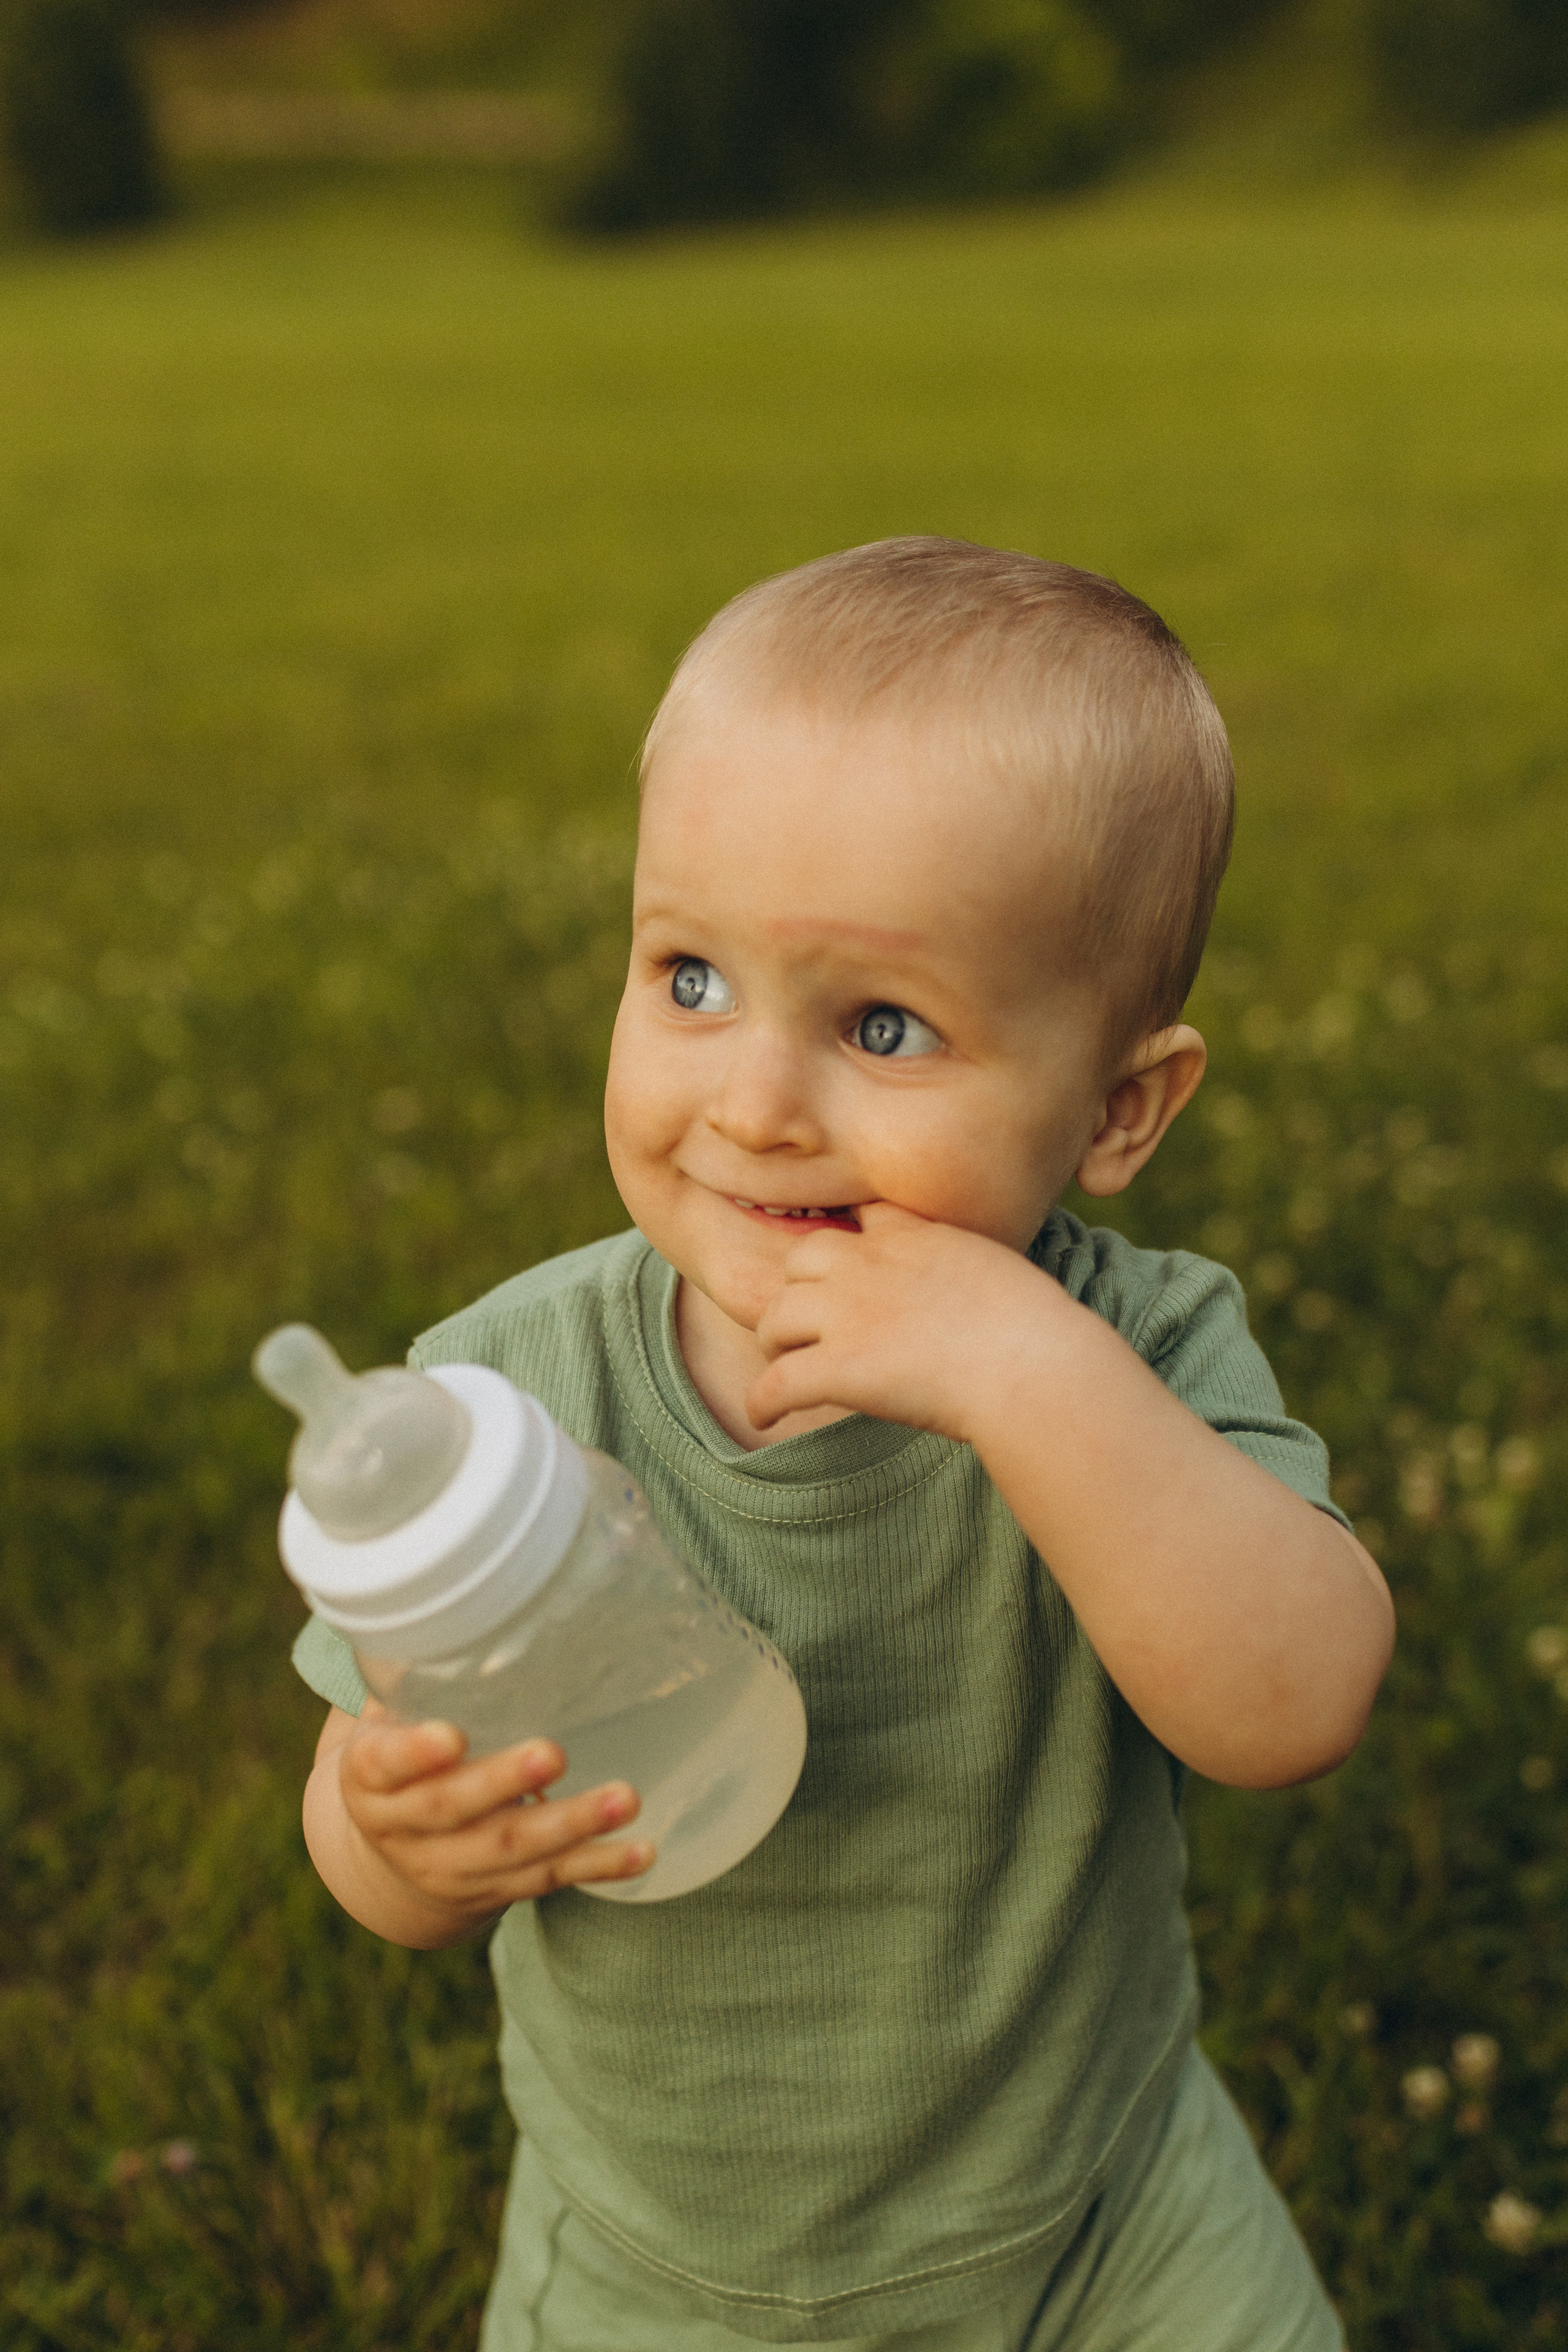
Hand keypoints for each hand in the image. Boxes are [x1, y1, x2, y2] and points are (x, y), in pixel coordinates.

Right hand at [332, 1704, 654, 1930]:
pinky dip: (598, 1867)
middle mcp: (403, 1830)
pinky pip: (548, 1881)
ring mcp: (448, 1869)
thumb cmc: (402, 1756)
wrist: (387, 1855)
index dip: (416, 1755)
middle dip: (505, 1783)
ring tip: (625, 1799)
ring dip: (571, 1826)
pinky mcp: (493, 1892)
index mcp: (370, 1778)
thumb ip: (425, 1672)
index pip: (383, 1767)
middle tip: (555, 1754)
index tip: (452, 1735)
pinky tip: (642, 1850)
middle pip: (453, 1811)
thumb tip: (486, 1582)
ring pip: (510, 1851)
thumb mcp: (390, 1715)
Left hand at [746, 1201, 1062, 1439]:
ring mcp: (847, 1314)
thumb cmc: (1035, 1328)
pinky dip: (762, 1402)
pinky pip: (774, 1385)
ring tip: (787, 1365)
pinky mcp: (838, 1367)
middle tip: (809, 1326)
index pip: (859, 1217)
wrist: (1032, 1362)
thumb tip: (961, 1299)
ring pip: (774, 1317)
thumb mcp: (997, 1269)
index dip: (846, 1244)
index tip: (847, 1268)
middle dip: (798, 1291)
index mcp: (911, 1236)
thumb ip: (960, 1270)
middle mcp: (867, 1265)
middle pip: (799, 1260)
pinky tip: (764, 1416)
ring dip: (775, 1343)